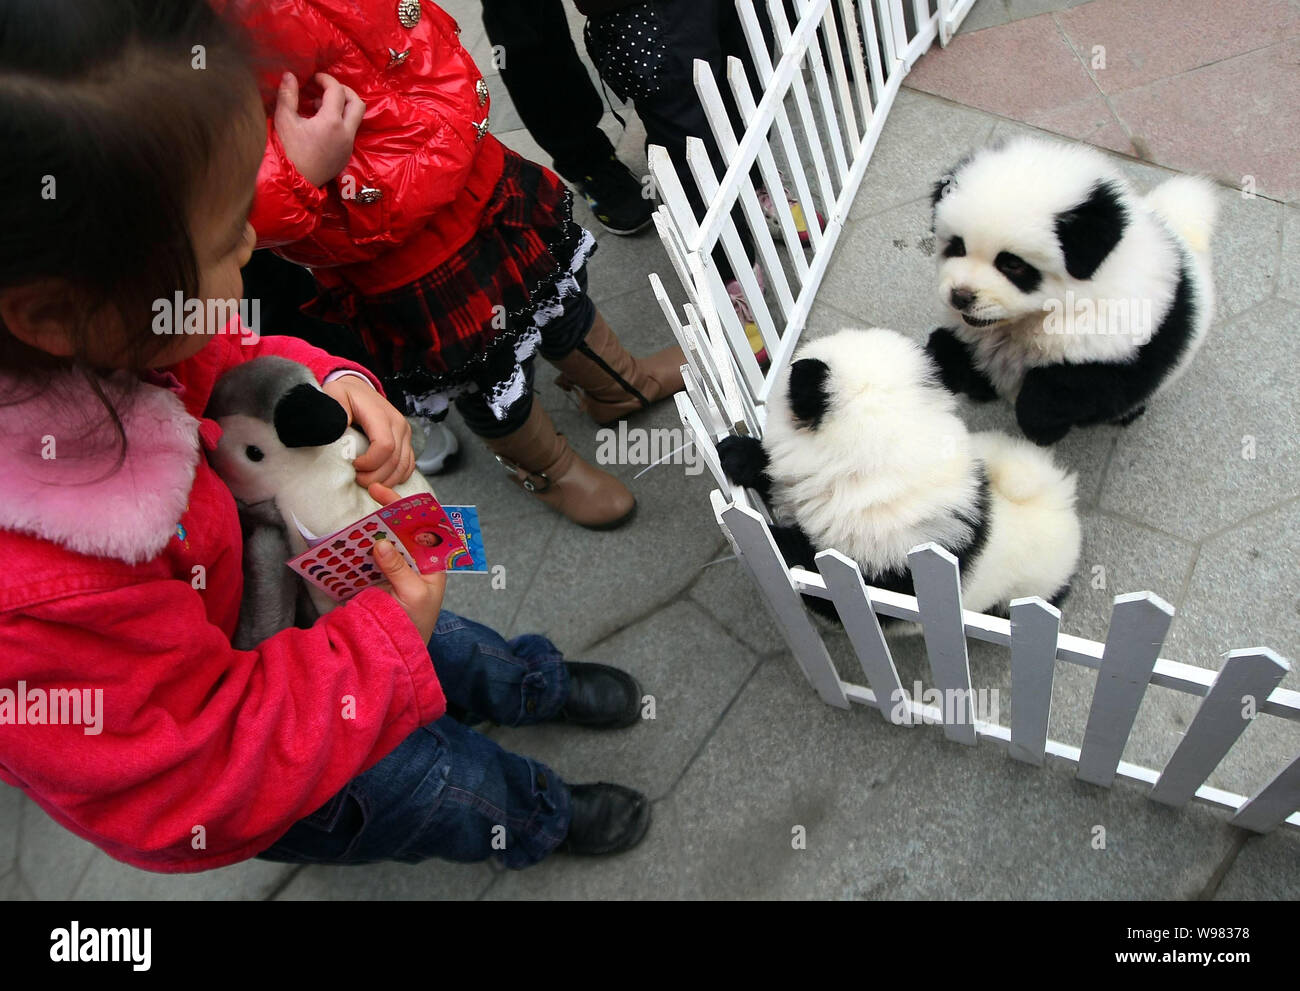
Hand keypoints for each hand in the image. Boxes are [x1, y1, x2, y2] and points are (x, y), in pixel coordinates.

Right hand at [274, 72, 364, 186]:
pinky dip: (340, 122)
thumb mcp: (284, 120)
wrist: (295, 182)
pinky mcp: (346, 155)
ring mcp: (348, 146)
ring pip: (355, 119)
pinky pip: (350, 132)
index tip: (315, 78)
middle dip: (344, 91)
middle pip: (358, 103)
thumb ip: (288, 95)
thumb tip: (289, 75)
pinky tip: (321, 124)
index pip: (337, 91)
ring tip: (319, 107)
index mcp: (332, 122)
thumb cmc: (288, 151)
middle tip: (326, 89)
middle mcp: (346, 133)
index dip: (326, 79)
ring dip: (342, 107)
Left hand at [323, 376, 414, 487]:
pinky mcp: (407, 443)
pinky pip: (408, 467)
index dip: (370, 463)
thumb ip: (336, 408)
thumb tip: (341, 427)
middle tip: (357, 479)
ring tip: (366, 481)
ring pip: (403, 467)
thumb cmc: (346, 396)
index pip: (385, 446)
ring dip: (385, 481)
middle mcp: (399, 425)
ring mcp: (405, 435)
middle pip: (394, 461)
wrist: (358, 390)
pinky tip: (380, 479)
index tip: (354, 465)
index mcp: (382, 415)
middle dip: (375, 477)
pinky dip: (396, 478)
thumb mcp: (335, 395)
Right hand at [369, 483, 445, 641]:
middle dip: (389, 508)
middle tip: (371, 489)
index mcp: (431, 562)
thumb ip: (398, 570)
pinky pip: (368, 556)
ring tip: (358, 514)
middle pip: (403, 526)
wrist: (398, 652)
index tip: (397, 492)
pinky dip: (358, 547)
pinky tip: (347, 541)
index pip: (426, 525)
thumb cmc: (416, 624)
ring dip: (371, 526)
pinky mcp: (377, 576)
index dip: (413, 505)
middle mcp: (414, 560)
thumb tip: (381, 543)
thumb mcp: (412, 596)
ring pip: (384, 538)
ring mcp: (395, 567)